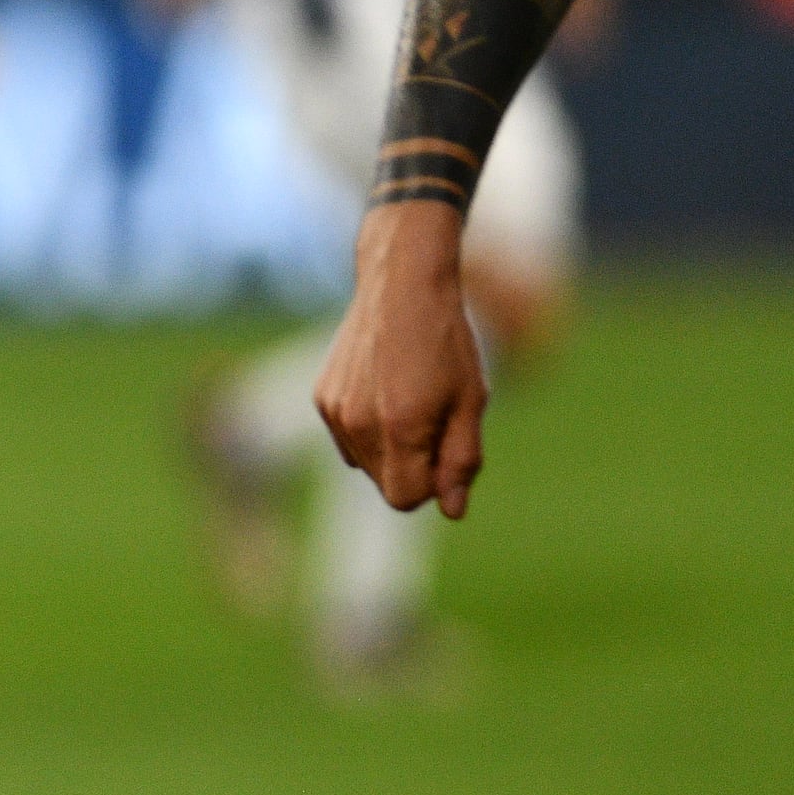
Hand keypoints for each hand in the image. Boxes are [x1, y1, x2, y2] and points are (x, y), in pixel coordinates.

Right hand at [316, 201, 486, 518]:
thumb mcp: (471, 401)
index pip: (407, 500)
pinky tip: (385, 390)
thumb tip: (452, 511)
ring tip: (410, 401)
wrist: (401, 283)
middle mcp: (358, 425)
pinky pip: (348, 438)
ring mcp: (334, 412)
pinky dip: (368, 429)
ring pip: (364, 464)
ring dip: (390, 449)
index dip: (433, 485)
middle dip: (413, 469)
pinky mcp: (322, 397)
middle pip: (385, 486)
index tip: (448, 451)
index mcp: (401, 427)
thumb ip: (461, 460)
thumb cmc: (446, 340)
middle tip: (435, 422)